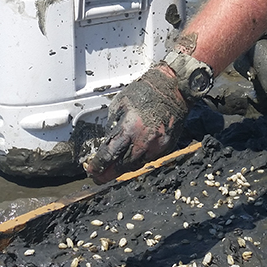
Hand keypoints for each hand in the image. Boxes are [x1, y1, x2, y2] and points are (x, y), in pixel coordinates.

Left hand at [83, 64, 188, 183]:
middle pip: (122, 166)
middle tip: (99, 177)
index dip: (98, 166)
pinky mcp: (166, 146)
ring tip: (114, 169)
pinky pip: (149, 159)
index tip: (92, 170)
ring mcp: (157, 145)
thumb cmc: (146, 92)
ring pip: (136, 166)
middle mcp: (144, 141)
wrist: (173, 88)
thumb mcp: (120, 104)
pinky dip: (138, 161)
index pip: (109, 155)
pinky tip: (131, 158)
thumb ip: (113, 126)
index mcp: (129, 128)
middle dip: (108, 174)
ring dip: (123, 169)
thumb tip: (107, 142)